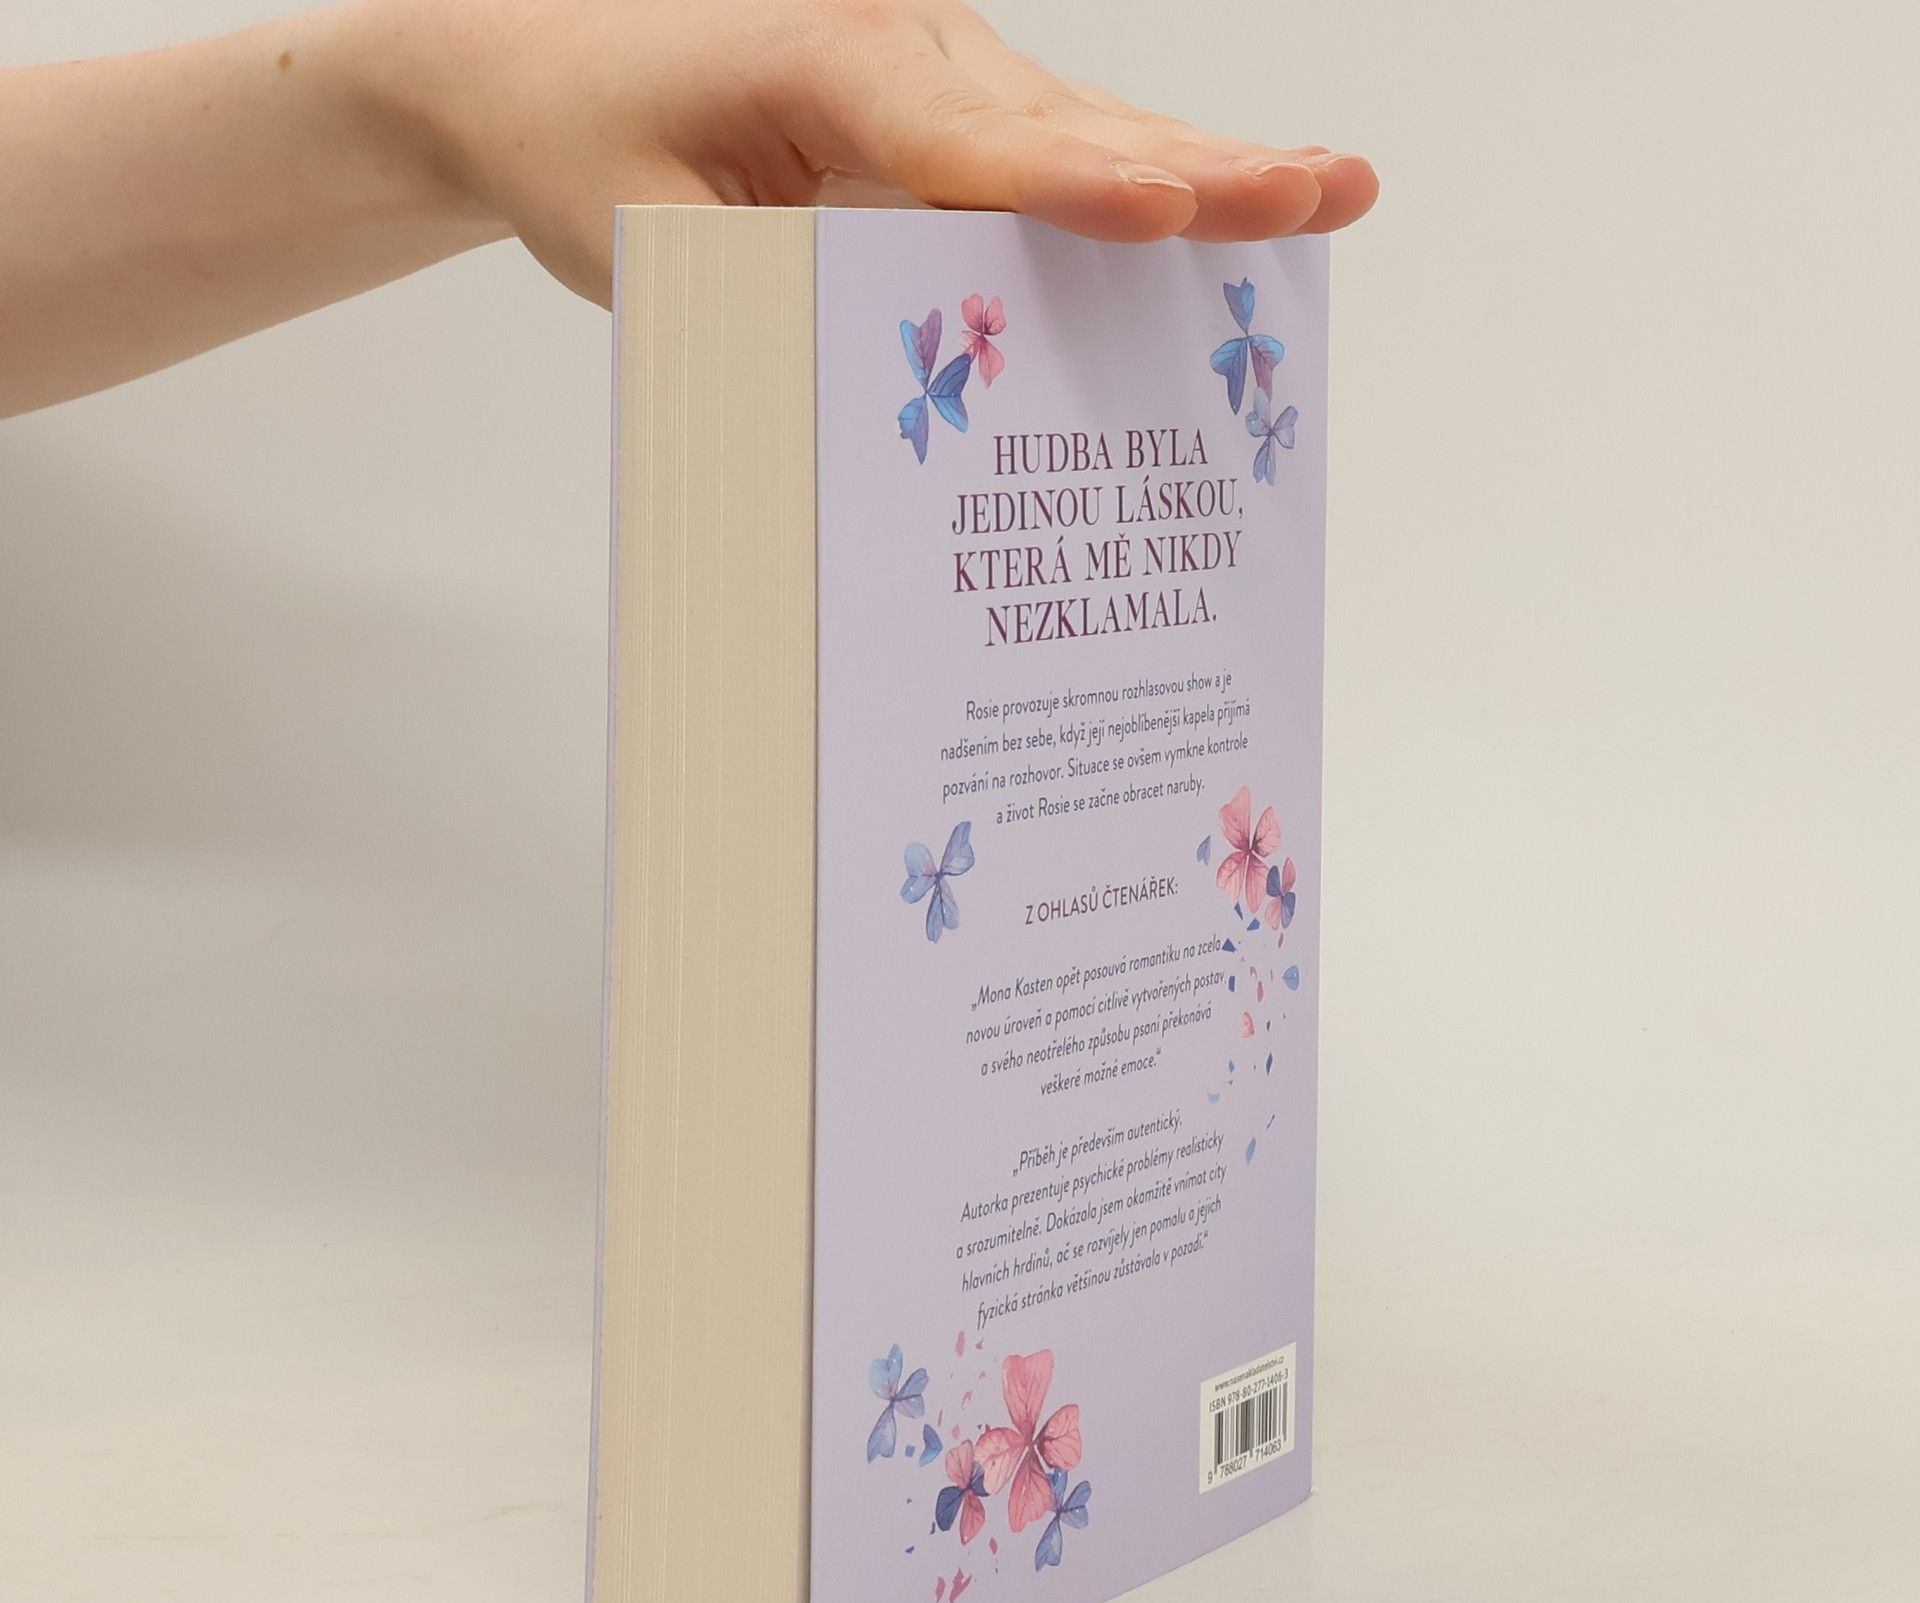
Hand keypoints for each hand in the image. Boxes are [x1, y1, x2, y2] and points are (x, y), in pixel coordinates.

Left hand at [350, 0, 1378, 304]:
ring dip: (1207, 167)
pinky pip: (1057, 149)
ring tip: (1328, 191)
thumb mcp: (641, 232)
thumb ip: (763, 288)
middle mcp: (901, 47)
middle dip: (1202, 165)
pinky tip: (1230, 205)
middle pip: (1069, 123)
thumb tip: (885, 384)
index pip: (964, 141)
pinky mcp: (943, 108)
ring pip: (1087, 126)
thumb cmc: (575, 140)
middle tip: (1322, 190)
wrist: (527, 59)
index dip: (1070, 185)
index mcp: (820, 59)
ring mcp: (935, 70)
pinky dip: (1146, 181)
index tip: (1165, 206)